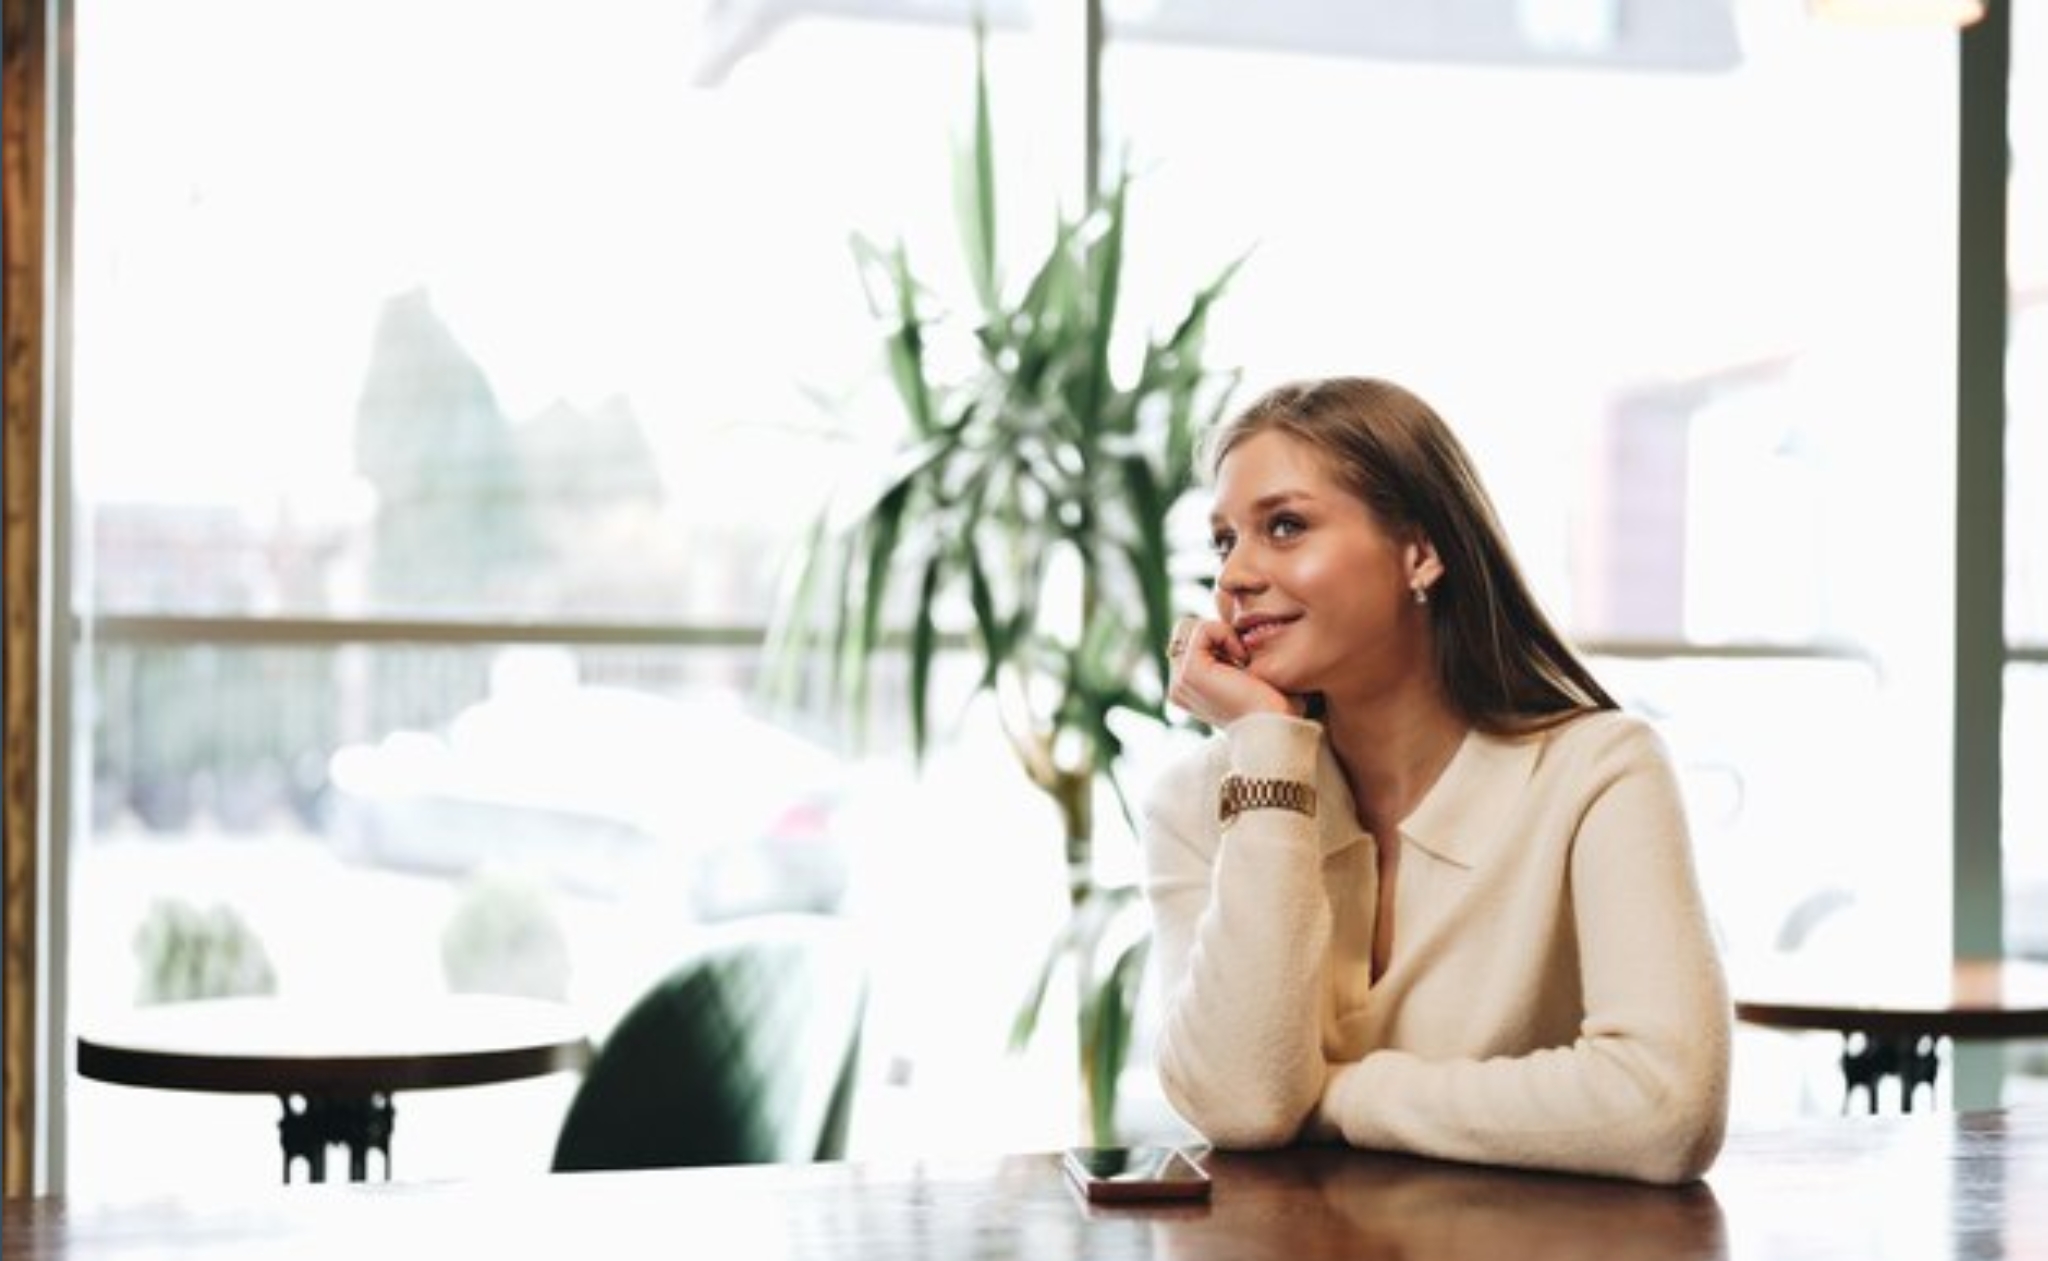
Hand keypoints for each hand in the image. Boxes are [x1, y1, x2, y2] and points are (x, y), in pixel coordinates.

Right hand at [1166, 616, 1299, 726]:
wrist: (1275, 728)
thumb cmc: (1273, 708)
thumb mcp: (1247, 677)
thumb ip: (1231, 656)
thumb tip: (1239, 632)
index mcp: (1187, 689)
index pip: (1190, 641)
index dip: (1218, 640)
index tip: (1244, 664)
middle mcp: (1177, 686)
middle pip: (1185, 631)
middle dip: (1214, 634)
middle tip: (1241, 658)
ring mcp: (1179, 680)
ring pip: (1190, 626)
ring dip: (1222, 634)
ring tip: (1241, 659)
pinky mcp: (1190, 672)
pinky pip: (1202, 628)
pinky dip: (1226, 634)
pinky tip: (1242, 658)